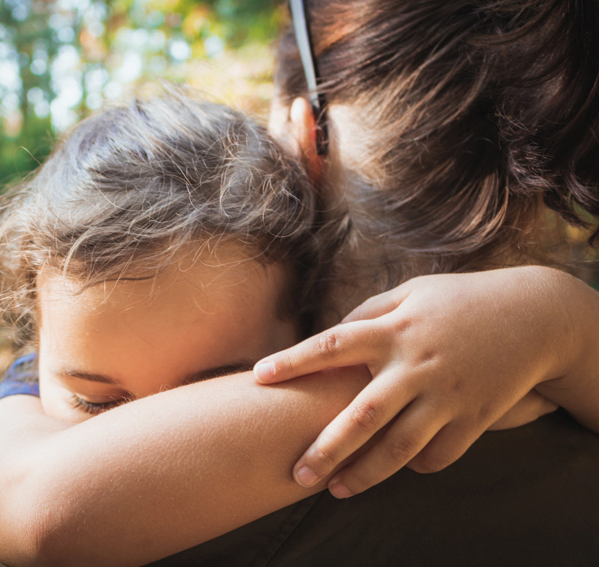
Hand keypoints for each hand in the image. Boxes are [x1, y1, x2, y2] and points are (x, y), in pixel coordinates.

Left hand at [254, 267, 570, 497]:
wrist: (535, 315)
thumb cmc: (460, 300)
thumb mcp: (412, 293)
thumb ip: (369, 313)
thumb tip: (331, 335)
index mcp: (395, 329)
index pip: (332, 345)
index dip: (293, 361)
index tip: (258, 377)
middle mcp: (416, 364)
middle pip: (362, 415)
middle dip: (326, 448)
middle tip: (296, 474)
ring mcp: (447, 394)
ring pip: (400, 447)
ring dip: (366, 473)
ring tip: (337, 490)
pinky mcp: (474, 416)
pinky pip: (439, 454)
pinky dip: (417, 465)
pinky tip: (399, 468)